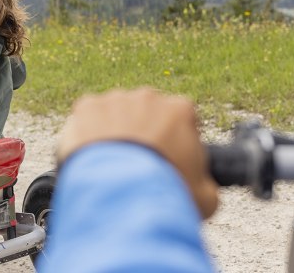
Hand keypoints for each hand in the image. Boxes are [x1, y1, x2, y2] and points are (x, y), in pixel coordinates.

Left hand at [56, 87, 218, 218]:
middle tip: (136, 164)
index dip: (175, 142)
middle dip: (143, 134)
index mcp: (180, 110)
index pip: (180, 119)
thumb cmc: (165, 193)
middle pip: (146, 113)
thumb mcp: (205, 196)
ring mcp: (115, 99)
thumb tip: (202, 186)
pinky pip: (87, 118)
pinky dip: (87, 134)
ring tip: (111, 164)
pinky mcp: (87, 106)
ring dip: (114, 133)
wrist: (122, 191)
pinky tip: (92, 157)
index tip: (166, 160)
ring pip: (115, 114)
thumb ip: (206, 183)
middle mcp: (148, 96)